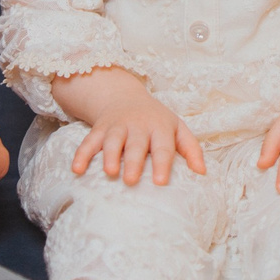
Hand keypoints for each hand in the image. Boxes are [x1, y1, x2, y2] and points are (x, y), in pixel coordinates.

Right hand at [64, 75, 205, 186]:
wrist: (125, 97)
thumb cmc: (156, 120)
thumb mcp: (177, 129)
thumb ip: (191, 149)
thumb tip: (202, 173)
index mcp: (160, 127)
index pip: (163, 147)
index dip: (162, 164)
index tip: (160, 182)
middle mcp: (138, 126)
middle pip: (136, 145)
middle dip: (134, 162)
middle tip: (132, 181)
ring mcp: (117, 127)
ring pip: (112, 141)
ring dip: (109, 156)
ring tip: (110, 173)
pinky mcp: (99, 130)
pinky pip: (88, 142)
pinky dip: (82, 154)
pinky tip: (77, 170)